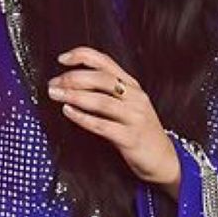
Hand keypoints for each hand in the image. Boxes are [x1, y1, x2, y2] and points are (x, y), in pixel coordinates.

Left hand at [46, 46, 181, 198]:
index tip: (62, 59)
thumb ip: (107, 92)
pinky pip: (103, 126)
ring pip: (101, 101)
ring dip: (74, 96)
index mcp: (133, 86)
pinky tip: (68, 112)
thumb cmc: (139, 131)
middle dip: (73, 78)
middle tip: (53, 83)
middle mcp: (136, 97)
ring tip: (55, 95)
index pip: (106, 61)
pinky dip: (83, 118)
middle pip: (101, 79)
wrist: (164, 160)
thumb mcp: (128, 105)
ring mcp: (135, 117)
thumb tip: (72, 82)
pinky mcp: (130, 138)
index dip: (83, 56)